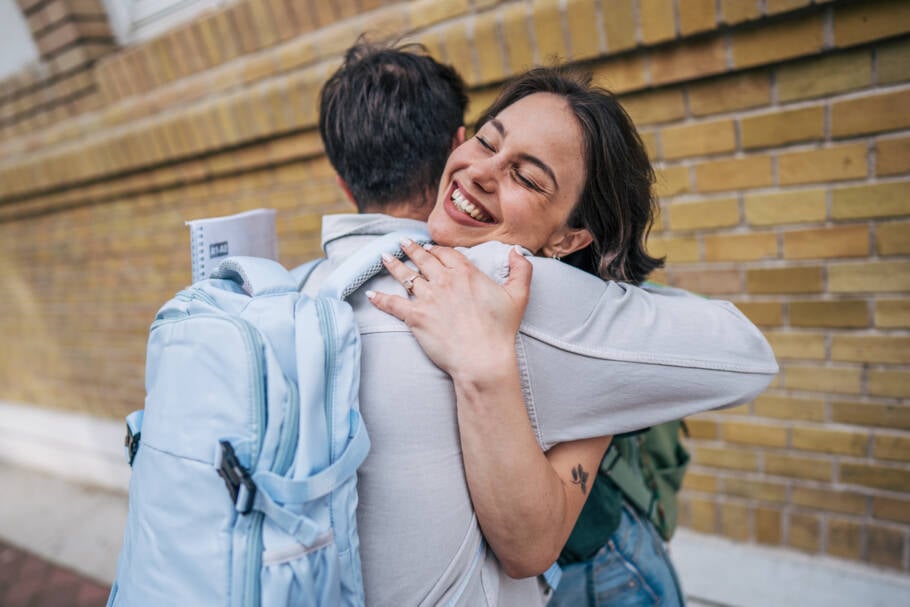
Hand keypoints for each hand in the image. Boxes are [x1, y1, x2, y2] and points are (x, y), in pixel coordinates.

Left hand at [367, 239, 532, 380]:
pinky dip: (380, 299)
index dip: (436, 250)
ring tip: (384, 256)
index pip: (446, 254)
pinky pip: (393, 304)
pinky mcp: (415, 317)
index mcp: (466, 273)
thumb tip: (516, 251)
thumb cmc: (500, 330)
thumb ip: (521, 270)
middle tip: (403, 242)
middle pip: (423, 260)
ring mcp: (428, 298)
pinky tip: (370, 295)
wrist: (482, 358)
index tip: (430, 247)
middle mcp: (444, 281)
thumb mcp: (519, 296)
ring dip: (394, 265)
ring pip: (406, 277)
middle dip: (412, 249)